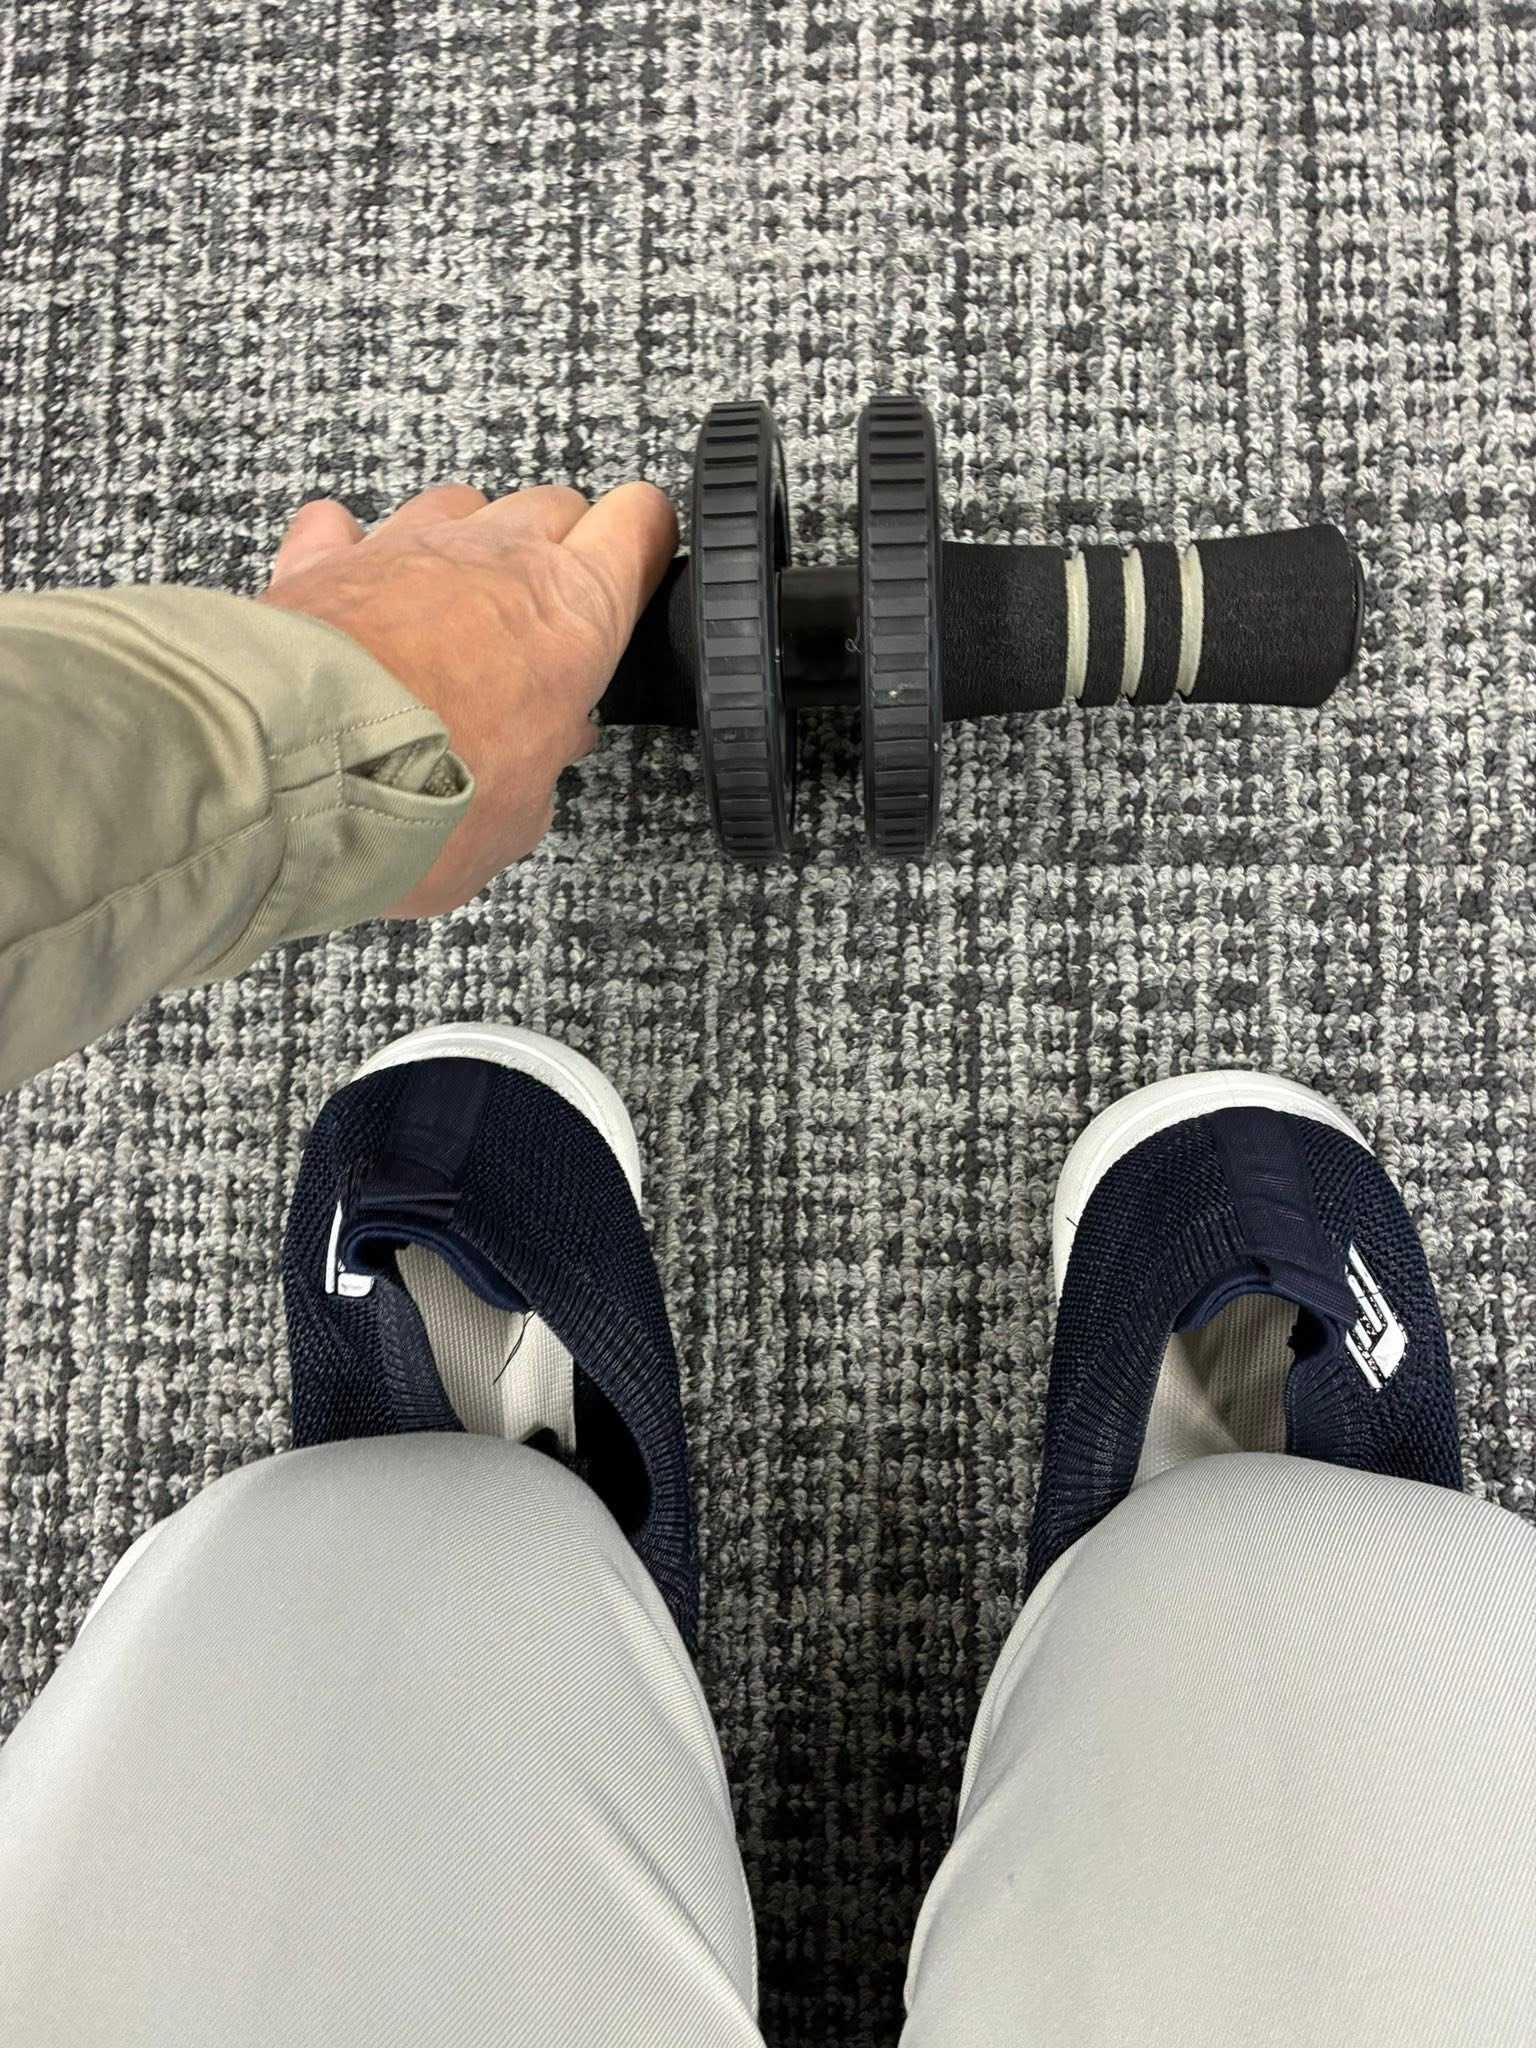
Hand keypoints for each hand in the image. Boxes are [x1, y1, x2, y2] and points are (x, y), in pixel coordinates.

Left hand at [260, 479, 677, 915]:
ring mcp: (407, 545)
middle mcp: (497, 556)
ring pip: (461, 503)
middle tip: (547, 613)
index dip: (644, 543)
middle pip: (555, 505)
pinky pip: (347, 527)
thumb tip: (538, 760)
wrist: (301, 768)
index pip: (640, 526)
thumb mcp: (520, 818)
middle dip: (558, 547)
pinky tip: (352, 586)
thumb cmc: (426, 793)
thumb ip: (538, 770)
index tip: (639, 569)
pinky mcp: (324, 558)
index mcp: (574, 612)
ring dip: (466, 541)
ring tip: (455, 606)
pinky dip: (353, 550)